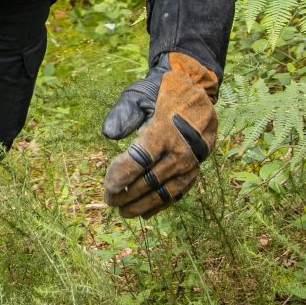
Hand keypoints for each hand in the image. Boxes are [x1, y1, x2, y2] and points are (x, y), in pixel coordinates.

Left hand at [100, 52, 219, 217]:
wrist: (197, 92)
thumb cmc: (163, 93)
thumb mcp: (141, 95)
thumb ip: (124, 113)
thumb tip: (109, 134)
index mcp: (165, 129)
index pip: (140, 160)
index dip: (122, 175)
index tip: (108, 186)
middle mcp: (181, 150)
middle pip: (150, 180)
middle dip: (127, 194)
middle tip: (109, 200)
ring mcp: (191, 162)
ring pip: (165, 191)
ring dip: (143, 205)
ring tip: (124, 212)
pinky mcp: (196, 168)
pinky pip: (178, 192)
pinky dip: (161, 204)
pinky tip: (145, 212)